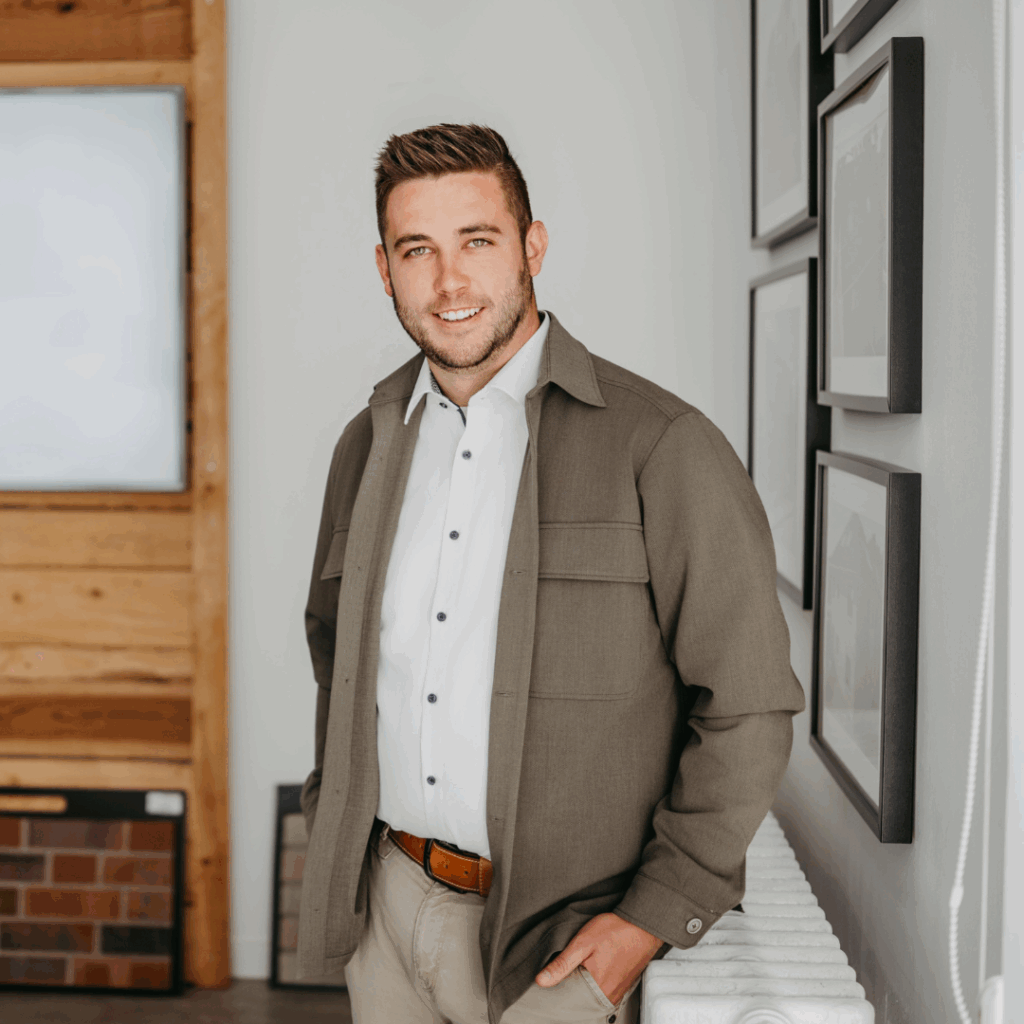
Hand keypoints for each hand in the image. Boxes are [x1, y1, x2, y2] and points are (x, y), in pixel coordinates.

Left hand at [534, 913, 662, 1005]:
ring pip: (594, 996)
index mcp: (598, 988)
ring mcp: (619, 991)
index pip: (571, 1001)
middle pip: (583, 1001)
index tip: (552, 979)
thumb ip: (562, 964)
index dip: (559, 990)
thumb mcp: (583, 942)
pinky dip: (596, 984)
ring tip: (580, 970)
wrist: (643, 923)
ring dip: (585, 986)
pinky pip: (605, 991)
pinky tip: (593, 970)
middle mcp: (610, 995)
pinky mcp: (625, 984)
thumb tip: (541, 981)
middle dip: (572, 989)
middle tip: (567, 972)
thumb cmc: (615, 930)